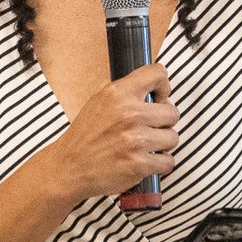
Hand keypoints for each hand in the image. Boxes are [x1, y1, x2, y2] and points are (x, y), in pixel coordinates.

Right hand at [43, 64, 178, 206]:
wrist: (69, 167)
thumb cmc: (84, 138)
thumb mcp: (97, 101)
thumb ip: (124, 92)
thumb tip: (153, 89)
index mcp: (117, 94)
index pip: (157, 74)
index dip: (164, 86)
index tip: (160, 97)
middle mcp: (129, 113)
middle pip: (172, 112)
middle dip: (164, 122)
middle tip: (149, 128)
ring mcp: (135, 139)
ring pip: (172, 137)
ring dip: (162, 144)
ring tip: (145, 146)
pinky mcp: (139, 164)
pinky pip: (168, 161)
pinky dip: (160, 164)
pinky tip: (146, 161)